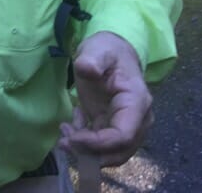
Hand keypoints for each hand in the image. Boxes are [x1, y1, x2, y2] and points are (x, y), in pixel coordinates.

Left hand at [59, 31, 153, 166]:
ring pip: (111, 152)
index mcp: (136, 102)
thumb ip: (93, 59)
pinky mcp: (113, 126)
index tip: (74, 139)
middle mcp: (137, 119)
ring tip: (64, 134)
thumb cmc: (107, 50)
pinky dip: (84, 142)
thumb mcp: (98, 49)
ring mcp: (126, 125)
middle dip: (91, 153)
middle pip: (120, 150)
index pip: (124, 135)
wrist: (111, 52)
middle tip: (63, 143)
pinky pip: (102, 145)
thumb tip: (87, 69)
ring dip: (86, 151)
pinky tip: (69, 125)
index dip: (100, 144)